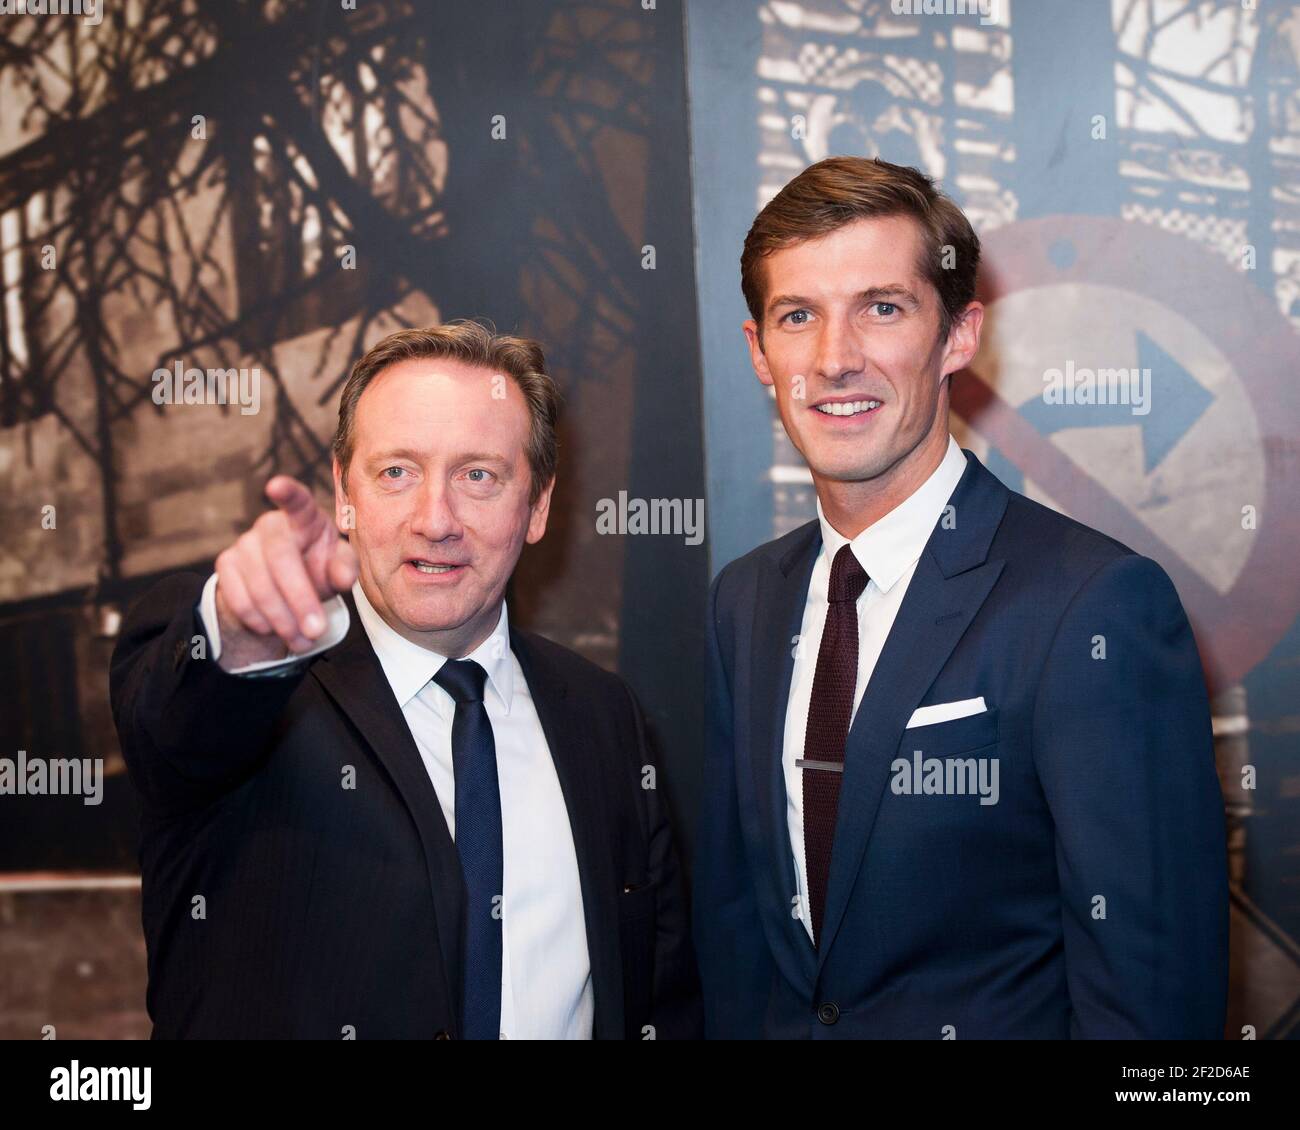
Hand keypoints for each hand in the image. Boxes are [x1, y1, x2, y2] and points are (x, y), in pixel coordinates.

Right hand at [212, 476, 358, 669]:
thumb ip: (345, 569)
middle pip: (281, 558)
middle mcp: (271, 525)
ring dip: (282, 619)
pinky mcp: (226, 564)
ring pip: (259, 584)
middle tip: (316, 631)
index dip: (288, 493)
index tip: (276, 485)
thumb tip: (344, 577)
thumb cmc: (318, 570)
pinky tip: (272, 630)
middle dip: (300, 598)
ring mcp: (244, 543)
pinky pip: (238, 597)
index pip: (298, 502)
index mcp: (305, 519)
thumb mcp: (337, 570)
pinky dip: (258, 620)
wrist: (283, 592)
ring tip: (303, 640)